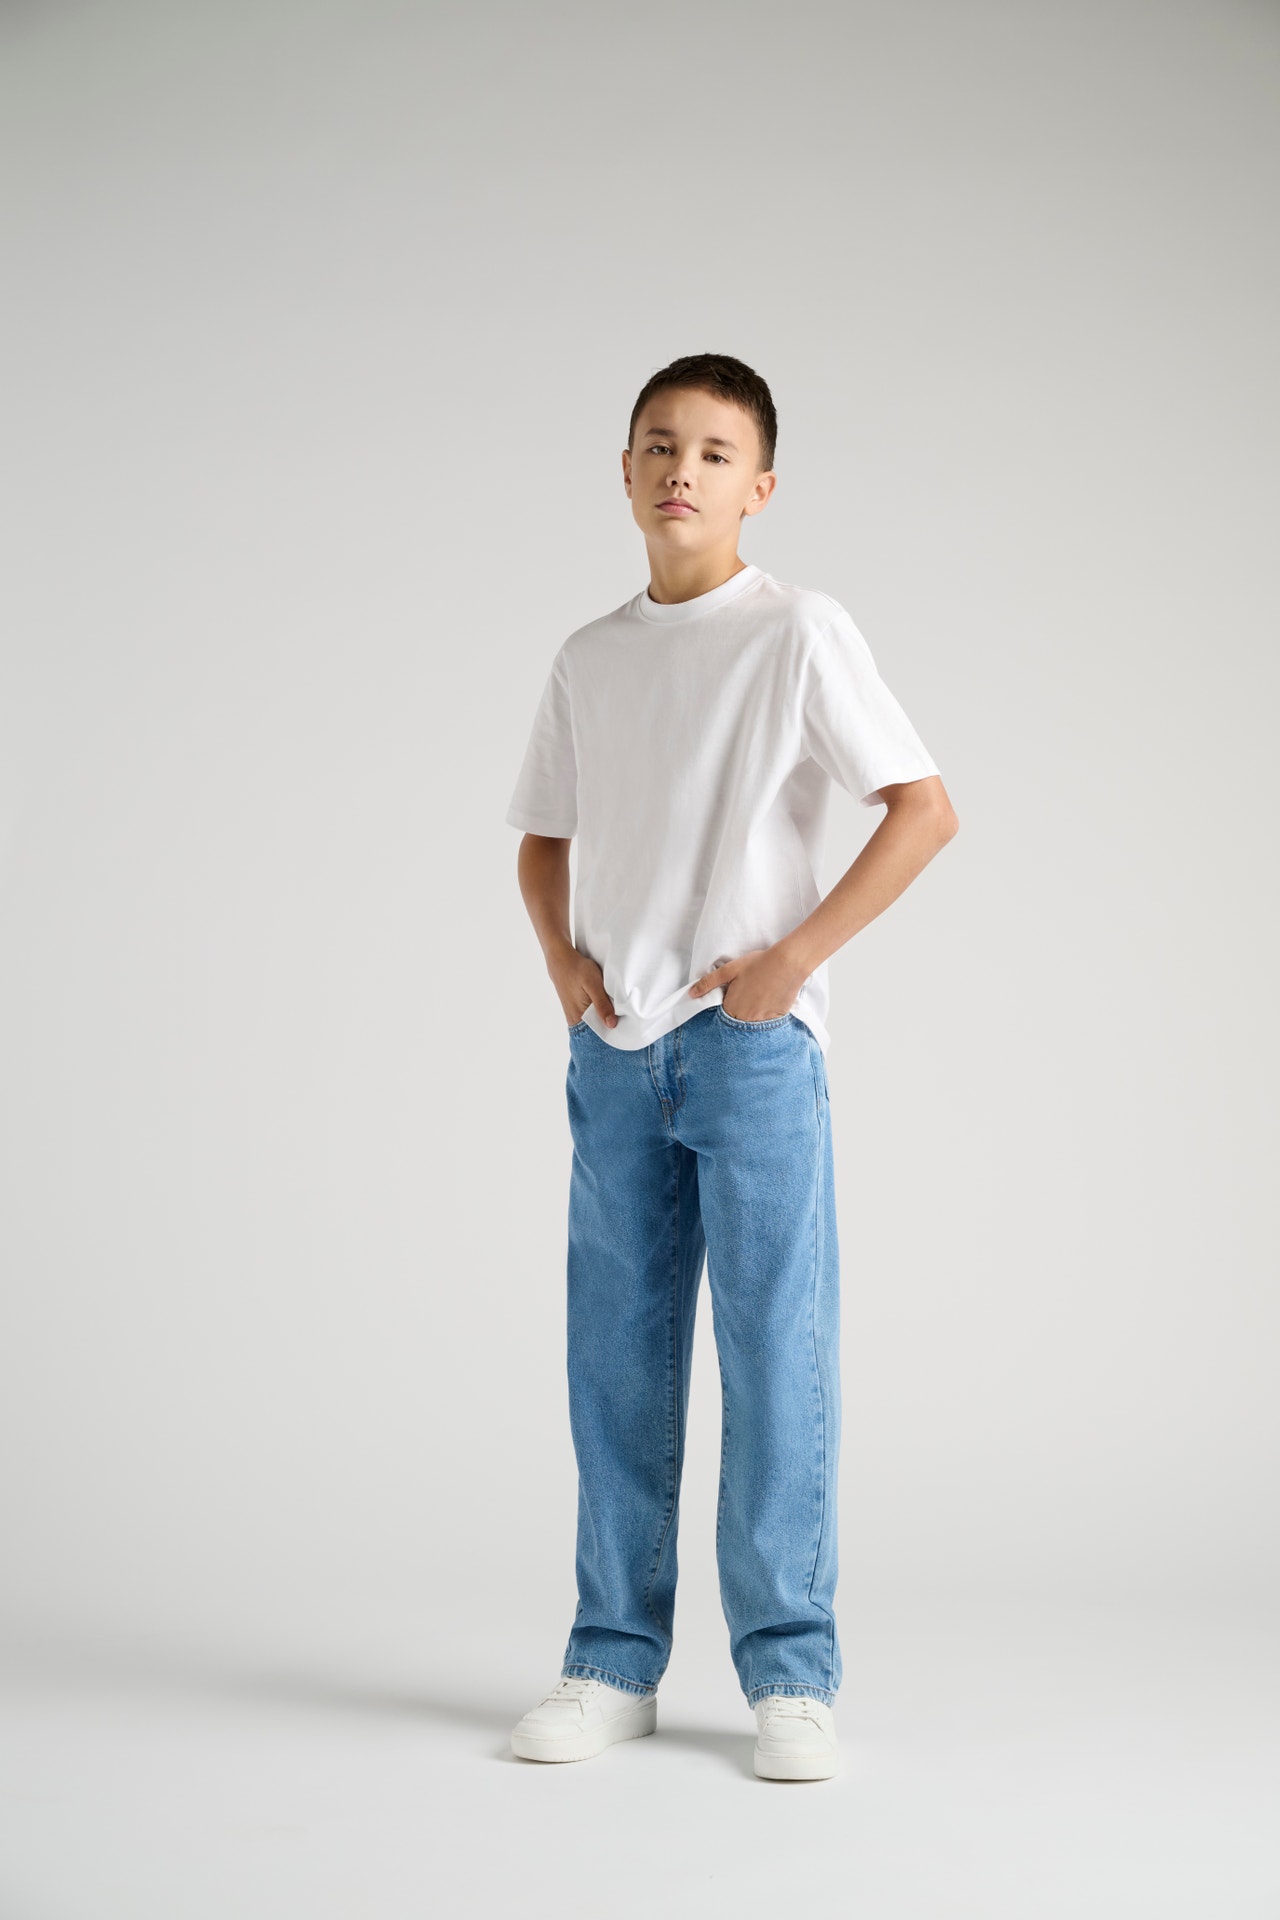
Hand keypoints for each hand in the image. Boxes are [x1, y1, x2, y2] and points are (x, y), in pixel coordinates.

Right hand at [549, 944, 618, 1028]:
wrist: (561, 960)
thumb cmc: (577, 970)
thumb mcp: (593, 984)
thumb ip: (602, 1004)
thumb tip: (611, 1025)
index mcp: (579, 1017)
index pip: (599, 1033)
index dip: (613, 1031)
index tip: (626, 1027)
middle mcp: (575, 1020)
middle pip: (596, 1030)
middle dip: (609, 1025)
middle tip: (624, 1018)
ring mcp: (573, 1015)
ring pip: (593, 1023)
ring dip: (604, 1018)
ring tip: (615, 1011)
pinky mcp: (574, 1009)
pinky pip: (589, 1017)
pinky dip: (598, 1013)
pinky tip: (605, 1006)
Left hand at [687, 945, 805, 1021]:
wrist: (787, 964)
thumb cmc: (758, 964)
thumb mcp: (729, 970)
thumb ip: (708, 983)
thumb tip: (692, 994)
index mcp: (732, 1008)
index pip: (722, 1016)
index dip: (726, 1005)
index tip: (732, 996)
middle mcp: (746, 1019)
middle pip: (737, 1021)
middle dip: (738, 1011)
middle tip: (747, 994)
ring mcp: (763, 1021)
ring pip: (752, 1023)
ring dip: (751, 1014)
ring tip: (757, 996)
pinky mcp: (777, 1018)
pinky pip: (766, 1023)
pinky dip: (765, 1014)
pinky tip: (768, 1000)